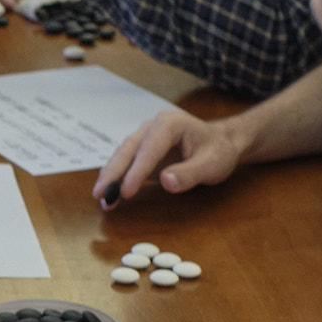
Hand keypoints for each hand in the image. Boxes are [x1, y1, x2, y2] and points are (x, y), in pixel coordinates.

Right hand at [95, 107, 246, 205]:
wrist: (221, 143)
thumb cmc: (218, 151)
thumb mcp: (212, 164)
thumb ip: (189, 173)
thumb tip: (165, 182)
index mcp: (170, 124)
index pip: (149, 149)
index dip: (136, 171)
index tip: (126, 192)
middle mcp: (153, 126)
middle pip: (127, 149)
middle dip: (113, 173)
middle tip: (101, 195)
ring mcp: (145, 137)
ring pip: (122, 155)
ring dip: (110, 177)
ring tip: (101, 198)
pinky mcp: (142, 150)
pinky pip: (125, 163)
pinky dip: (116, 178)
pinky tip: (109, 193)